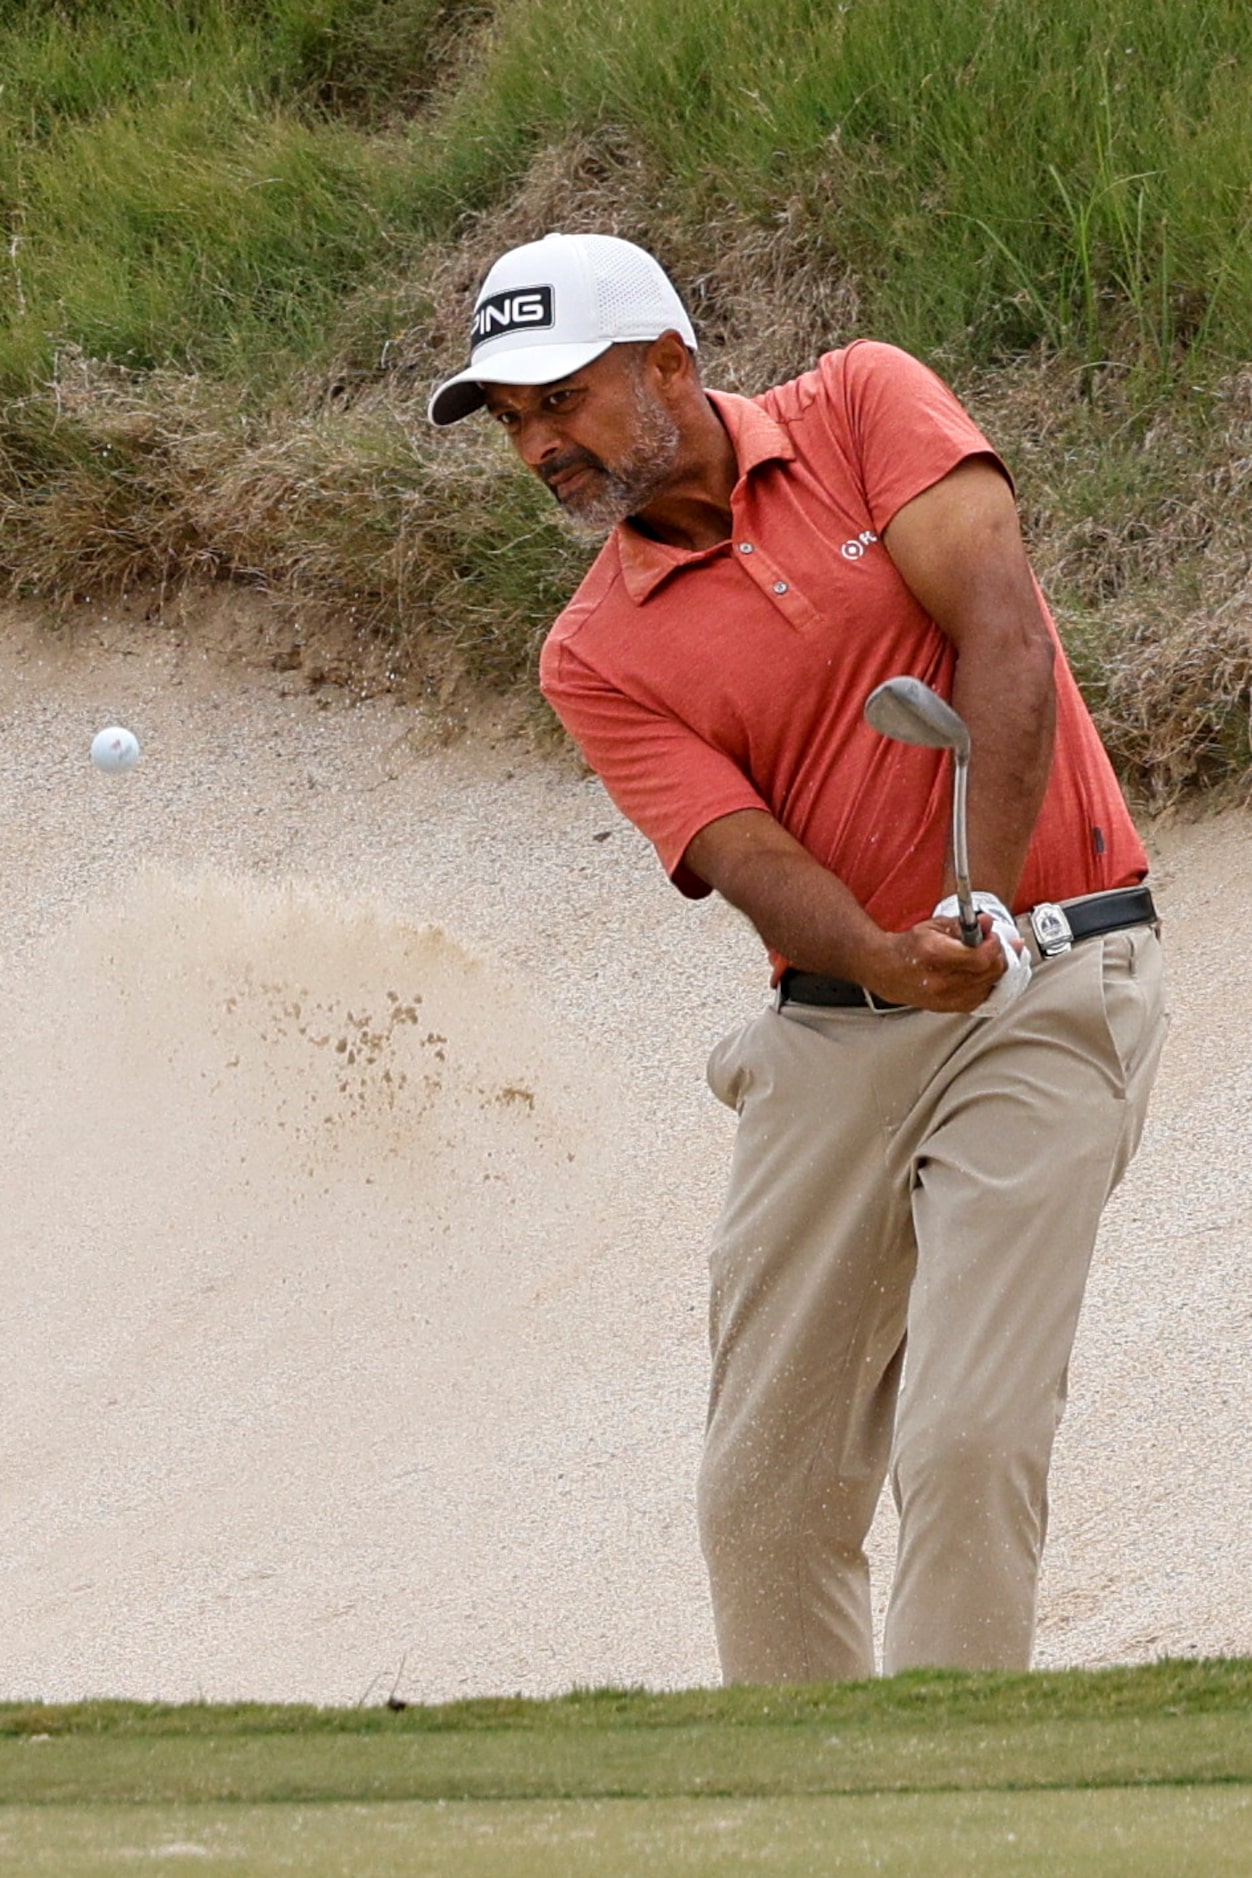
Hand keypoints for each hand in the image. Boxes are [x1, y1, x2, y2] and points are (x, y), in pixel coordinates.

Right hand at [861, 918, 1010, 1012]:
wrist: (888, 971)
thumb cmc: (908, 948)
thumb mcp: (934, 926)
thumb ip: (964, 925)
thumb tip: (987, 922)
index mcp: (936, 955)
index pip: (981, 957)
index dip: (993, 945)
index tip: (991, 936)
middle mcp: (943, 981)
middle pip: (990, 971)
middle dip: (997, 954)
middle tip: (991, 944)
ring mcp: (948, 998)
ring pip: (990, 984)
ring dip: (994, 969)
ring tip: (984, 957)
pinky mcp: (952, 1008)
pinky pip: (984, 996)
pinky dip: (986, 983)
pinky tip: (978, 973)